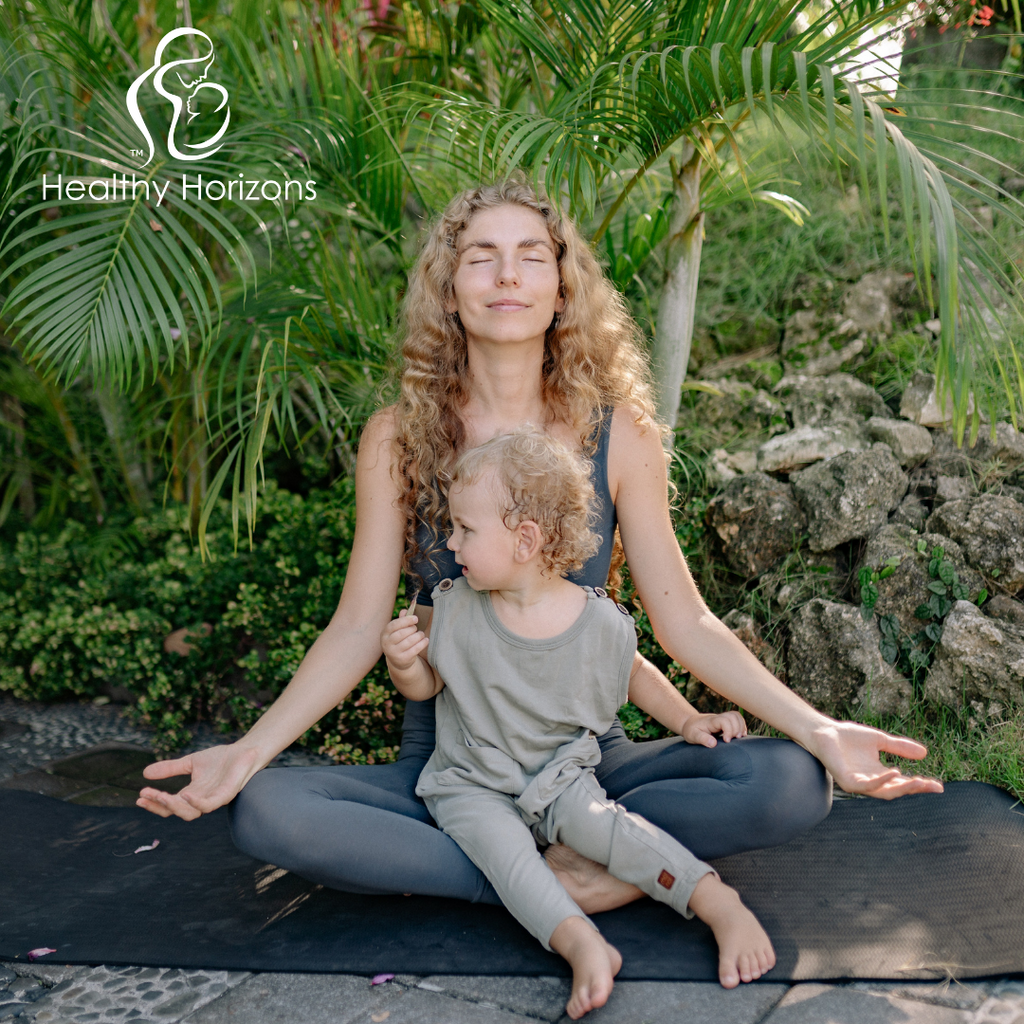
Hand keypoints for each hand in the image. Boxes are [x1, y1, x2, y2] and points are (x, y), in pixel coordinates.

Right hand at [137, 742, 263, 820]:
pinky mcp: (226, 795)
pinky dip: (197, 803)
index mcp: (192, 794)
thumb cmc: (221, 758)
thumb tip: (144, 773)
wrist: (245, 750)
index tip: (140, 796)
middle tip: (145, 796)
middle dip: (159, 806)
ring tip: (161, 796)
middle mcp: (201, 800)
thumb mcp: (190, 762)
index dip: (154, 803)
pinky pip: (210, 805)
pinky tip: (186, 794)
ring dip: (174, 806)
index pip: (169, 806)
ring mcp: (214, 800)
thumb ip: (170, 768)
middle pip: (176, 812)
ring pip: (191, 813)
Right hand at [381, 606, 427, 670]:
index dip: (406, 620)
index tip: (416, 619)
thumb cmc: (400, 640)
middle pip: (402, 633)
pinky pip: (415, 649)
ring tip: (421, 634)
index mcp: (384, 634)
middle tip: (416, 628)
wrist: (399, 660)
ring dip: (419, 635)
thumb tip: (405, 610)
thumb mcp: (398, 630)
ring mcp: (394, 653)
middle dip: (412, 629)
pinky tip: (426, 640)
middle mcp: (386, 644)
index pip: (394, 625)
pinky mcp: (403, 659)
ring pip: (409, 641)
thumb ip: (401, 620)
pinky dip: (422, 643)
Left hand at [681, 711, 746, 747]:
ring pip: (737, 716)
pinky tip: (741, 735)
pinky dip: (742, 726)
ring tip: (739, 738)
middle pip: (733, 716)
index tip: (726, 741)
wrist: (690, 723)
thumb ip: (702, 739)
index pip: (724, 720)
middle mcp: (718, 718)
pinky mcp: (726, 722)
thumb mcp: (692, 736)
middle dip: (737, 728)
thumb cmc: (691, 730)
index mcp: (711, 721)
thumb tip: (713, 743)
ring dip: (741, 726)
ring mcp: (723, 719)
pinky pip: (737, 719)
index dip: (729, 730)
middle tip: (735, 740)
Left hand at [807, 719, 943, 799]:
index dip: (920, 785)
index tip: (938, 786)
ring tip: (920, 781)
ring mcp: (859, 784)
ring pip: (885, 792)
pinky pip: (867, 786)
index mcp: (879, 774)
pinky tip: (894, 773)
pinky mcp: (847, 782)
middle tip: (934, 786)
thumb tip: (925, 753)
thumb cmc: (848, 736)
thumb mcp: (879, 740)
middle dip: (916, 789)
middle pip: (897, 791)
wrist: (824, 731)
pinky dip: (881, 781)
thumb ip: (899, 747)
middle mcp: (870, 782)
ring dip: (903, 788)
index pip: (902, 783)